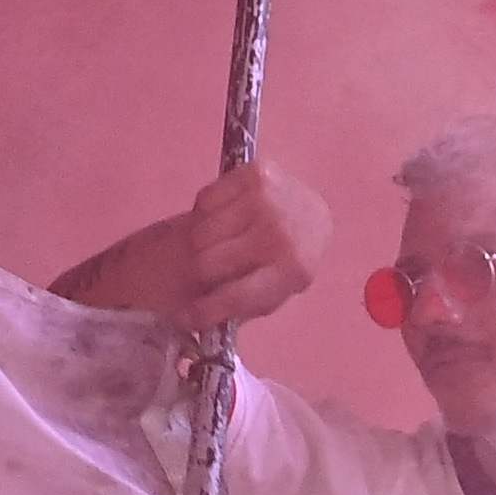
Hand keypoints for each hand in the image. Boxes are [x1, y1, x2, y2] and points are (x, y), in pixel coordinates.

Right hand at [176, 159, 323, 326]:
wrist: (311, 215)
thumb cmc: (283, 261)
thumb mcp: (272, 290)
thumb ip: (239, 306)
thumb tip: (191, 320)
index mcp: (291, 272)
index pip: (236, 296)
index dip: (204, 312)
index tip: (184, 318)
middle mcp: (280, 234)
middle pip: (207, 263)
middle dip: (200, 273)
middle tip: (205, 270)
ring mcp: (268, 201)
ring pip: (201, 233)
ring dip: (202, 242)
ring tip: (220, 241)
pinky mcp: (255, 173)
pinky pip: (204, 199)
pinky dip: (206, 212)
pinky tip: (225, 216)